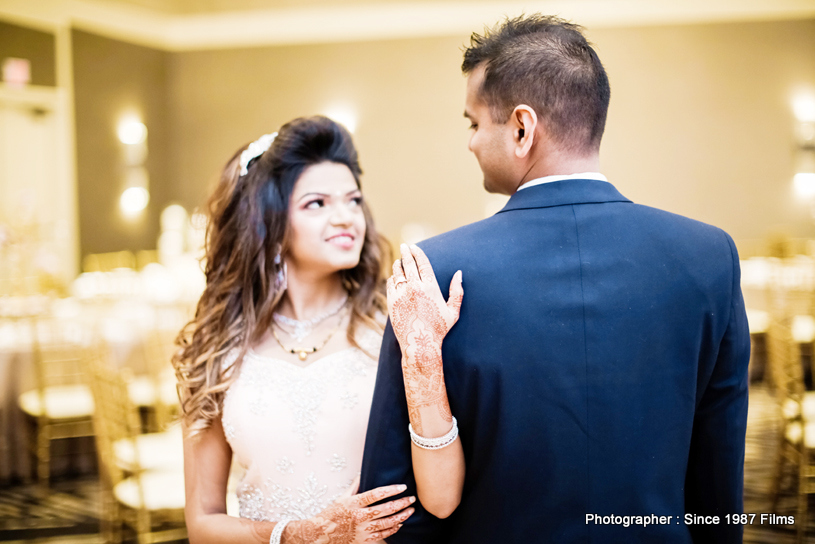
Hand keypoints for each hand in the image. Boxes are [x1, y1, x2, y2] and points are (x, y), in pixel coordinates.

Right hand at [284, 483, 414, 542]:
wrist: (321, 534)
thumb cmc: (332, 514)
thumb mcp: (342, 497)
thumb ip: (355, 486)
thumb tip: (363, 473)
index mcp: (354, 503)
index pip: (376, 494)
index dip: (391, 490)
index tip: (402, 487)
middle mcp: (359, 516)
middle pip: (385, 509)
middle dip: (401, 503)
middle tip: (412, 499)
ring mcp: (362, 530)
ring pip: (387, 523)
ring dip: (401, 516)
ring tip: (410, 511)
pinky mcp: (364, 540)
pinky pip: (382, 535)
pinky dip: (393, 529)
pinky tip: (400, 523)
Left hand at [388, 244, 462, 434]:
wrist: (420, 344)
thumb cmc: (439, 329)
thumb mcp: (453, 311)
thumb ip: (457, 292)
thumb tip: (459, 274)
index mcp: (430, 288)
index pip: (422, 263)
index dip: (417, 252)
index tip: (414, 247)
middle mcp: (414, 288)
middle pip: (408, 264)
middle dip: (406, 252)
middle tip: (404, 246)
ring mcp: (401, 295)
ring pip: (397, 272)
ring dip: (398, 264)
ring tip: (400, 261)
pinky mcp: (391, 302)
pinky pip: (390, 284)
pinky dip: (392, 278)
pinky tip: (395, 277)